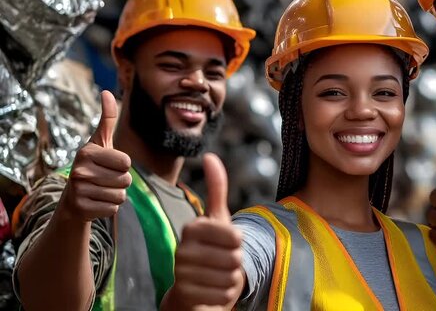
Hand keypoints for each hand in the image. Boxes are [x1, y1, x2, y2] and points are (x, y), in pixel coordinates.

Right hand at [59, 91, 130, 221]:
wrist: (73, 198)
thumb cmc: (93, 165)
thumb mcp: (100, 141)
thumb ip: (107, 118)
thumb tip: (106, 91)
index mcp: (86, 152)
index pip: (127, 161)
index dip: (123, 165)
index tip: (108, 164)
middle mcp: (79, 170)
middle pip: (126, 180)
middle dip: (121, 181)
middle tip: (105, 179)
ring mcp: (79, 191)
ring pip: (121, 195)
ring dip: (115, 194)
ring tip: (100, 190)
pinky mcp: (82, 209)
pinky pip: (114, 208)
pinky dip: (109, 207)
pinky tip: (96, 202)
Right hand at [168, 153, 243, 308]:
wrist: (190, 290)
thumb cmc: (208, 250)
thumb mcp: (215, 219)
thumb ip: (216, 188)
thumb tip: (210, 155)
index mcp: (192, 228)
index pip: (236, 236)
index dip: (238, 243)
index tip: (225, 243)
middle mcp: (182, 249)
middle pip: (236, 258)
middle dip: (235, 264)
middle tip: (221, 263)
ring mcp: (182, 274)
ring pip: (231, 277)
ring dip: (231, 280)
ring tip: (217, 276)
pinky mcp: (186, 295)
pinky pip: (224, 295)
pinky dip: (225, 295)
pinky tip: (213, 290)